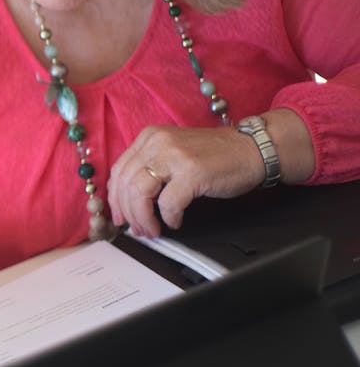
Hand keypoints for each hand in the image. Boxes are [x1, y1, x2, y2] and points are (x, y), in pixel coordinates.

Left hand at [108, 123, 264, 237]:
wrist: (251, 149)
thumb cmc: (214, 156)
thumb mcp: (173, 153)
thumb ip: (150, 168)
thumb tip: (127, 200)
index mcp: (149, 137)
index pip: (119, 171)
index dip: (115, 198)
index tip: (120, 216)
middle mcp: (157, 143)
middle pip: (126, 184)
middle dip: (128, 213)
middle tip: (137, 229)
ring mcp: (175, 156)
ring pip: (140, 193)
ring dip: (143, 218)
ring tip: (152, 230)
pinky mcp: (192, 172)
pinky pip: (168, 203)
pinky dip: (169, 217)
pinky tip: (175, 221)